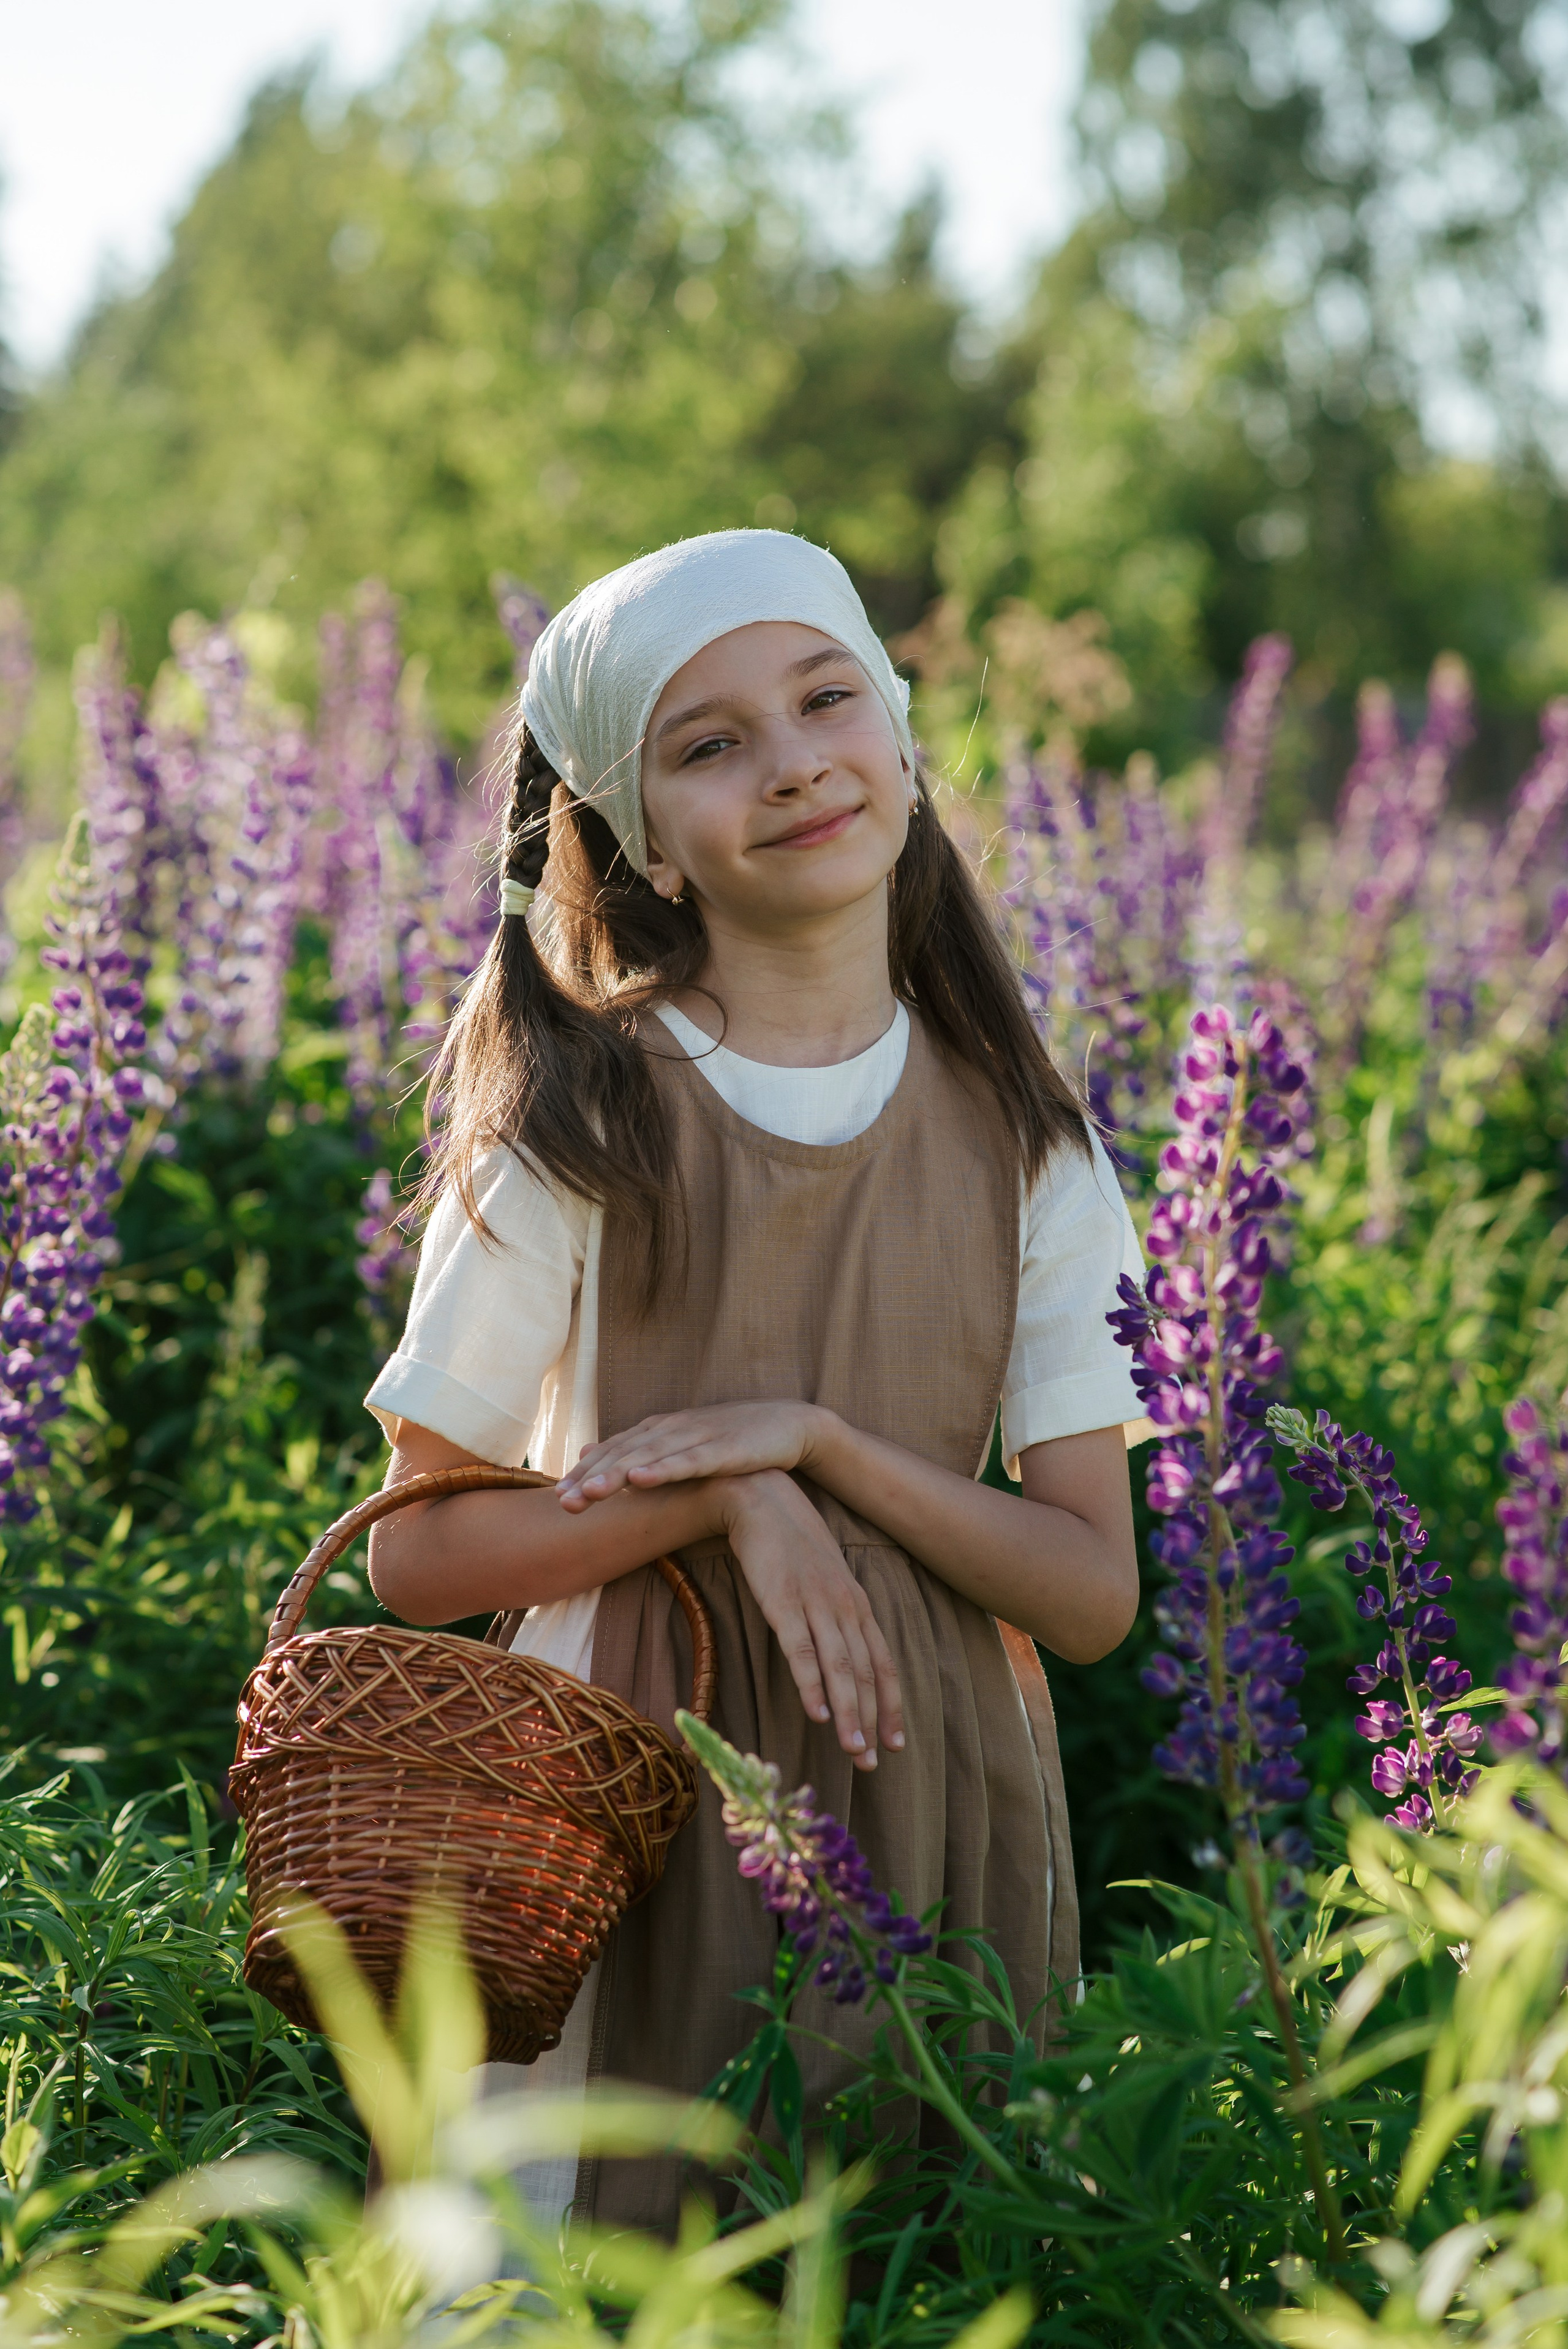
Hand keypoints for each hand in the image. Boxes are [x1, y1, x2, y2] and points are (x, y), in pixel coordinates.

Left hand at [557, 1401, 826, 1511]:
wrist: (788, 1424)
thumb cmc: (731, 1440)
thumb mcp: (680, 1445)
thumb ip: (636, 1451)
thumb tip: (588, 1455)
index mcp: (659, 1430)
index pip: (613, 1452)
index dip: (583, 1474)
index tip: (554, 1497)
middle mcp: (672, 1429)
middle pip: (623, 1455)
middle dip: (590, 1479)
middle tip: (560, 1503)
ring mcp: (697, 1436)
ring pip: (649, 1457)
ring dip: (616, 1475)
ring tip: (587, 1494)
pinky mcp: (723, 1449)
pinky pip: (689, 1461)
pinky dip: (664, 1469)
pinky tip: (641, 1479)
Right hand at [713, 1469, 903, 1771]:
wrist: (761, 1499)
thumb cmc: (791, 1545)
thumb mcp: (825, 1581)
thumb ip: (836, 1616)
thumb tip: (843, 1655)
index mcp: (857, 1605)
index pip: (882, 1663)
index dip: (890, 1704)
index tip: (895, 1743)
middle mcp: (844, 1607)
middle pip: (864, 1673)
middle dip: (870, 1721)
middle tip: (871, 1763)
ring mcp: (815, 1605)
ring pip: (839, 1668)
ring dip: (848, 1713)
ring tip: (852, 1751)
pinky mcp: (783, 1602)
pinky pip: (801, 1649)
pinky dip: (812, 1683)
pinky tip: (817, 1713)